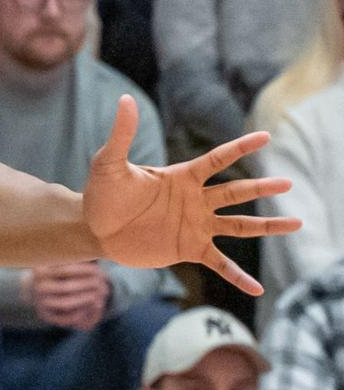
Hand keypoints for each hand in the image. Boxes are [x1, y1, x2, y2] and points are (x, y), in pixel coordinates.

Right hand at [27, 258, 111, 331]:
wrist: (40, 289)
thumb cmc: (58, 271)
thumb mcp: (63, 260)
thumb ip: (77, 256)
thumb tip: (95, 253)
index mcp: (39, 271)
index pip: (65, 270)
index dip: (84, 270)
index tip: (97, 270)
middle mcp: (38, 288)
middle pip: (66, 287)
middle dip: (87, 285)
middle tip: (100, 282)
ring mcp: (40, 303)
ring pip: (66, 304)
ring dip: (85, 299)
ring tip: (98, 293)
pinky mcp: (46, 316)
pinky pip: (65, 318)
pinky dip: (80, 312)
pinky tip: (91, 305)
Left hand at [82, 100, 297, 298]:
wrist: (94, 229)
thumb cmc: (102, 193)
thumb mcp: (110, 163)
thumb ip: (122, 134)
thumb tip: (125, 100)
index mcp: (181, 177)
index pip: (217, 159)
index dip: (240, 148)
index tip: (265, 137)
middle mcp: (195, 201)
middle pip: (236, 193)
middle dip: (262, 188)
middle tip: (288, 184)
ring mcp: (195, 226)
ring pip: (239, 225)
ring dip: (266, 226)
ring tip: (296, 223)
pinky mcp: (188, 249)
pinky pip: (219, 263)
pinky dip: (238, 276)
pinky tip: (257, 289)